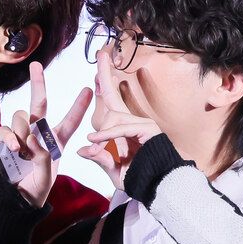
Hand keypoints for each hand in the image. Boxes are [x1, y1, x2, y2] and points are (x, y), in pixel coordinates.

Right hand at [0, 62, 91, 206]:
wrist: (15, 201)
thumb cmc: (36, 189)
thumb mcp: (47, 177)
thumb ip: (42, 158)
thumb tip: (31, 139)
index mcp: (56, 141)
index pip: (70, 121)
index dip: (79, 106)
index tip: (89, 89)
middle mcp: (38, 133)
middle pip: (38, 103)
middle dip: (38, 83)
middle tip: (36, 65)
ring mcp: (20, 136)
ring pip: (20, 115)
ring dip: (21, 128)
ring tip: (22, 150)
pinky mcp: (4, 141)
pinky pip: (5, 129)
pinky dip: (8, 137)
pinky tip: (13, 149)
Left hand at [78, 56, 161, 189]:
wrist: (160, 190)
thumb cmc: (139, 180)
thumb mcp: (113, 170)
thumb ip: (99, 158)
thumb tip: (82, 149)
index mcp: (123, 129)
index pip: (110, 102)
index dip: (104, 82)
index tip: (99, 64)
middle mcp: (133, 122)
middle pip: (113, 96)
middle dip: (105, 75)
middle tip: (101, 53)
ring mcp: (143, 124)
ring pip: (115, 118)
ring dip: (102, 131)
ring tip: (93, 143)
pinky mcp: (149, 130)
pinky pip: (122, 129)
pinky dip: (108, 135)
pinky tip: (95, 140)